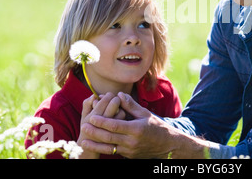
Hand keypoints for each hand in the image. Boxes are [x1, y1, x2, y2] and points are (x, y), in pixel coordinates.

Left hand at [81, 92, 208, 157]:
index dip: (102, 121)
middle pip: (109, 138)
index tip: (91, 117)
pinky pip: (114, 151)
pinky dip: (103, 148)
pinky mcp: (128, 156)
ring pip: (109, 148)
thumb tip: (119, 95)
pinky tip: (95, 145)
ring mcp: (130, 151)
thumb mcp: (145, 114)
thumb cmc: (156, 127)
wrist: (167, 145)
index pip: (115, 126)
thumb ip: (131, 105)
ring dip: (95, 144)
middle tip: (83, 127)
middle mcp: (132, 141)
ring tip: (84, 140)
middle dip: (94, 132)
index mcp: (136, 129)